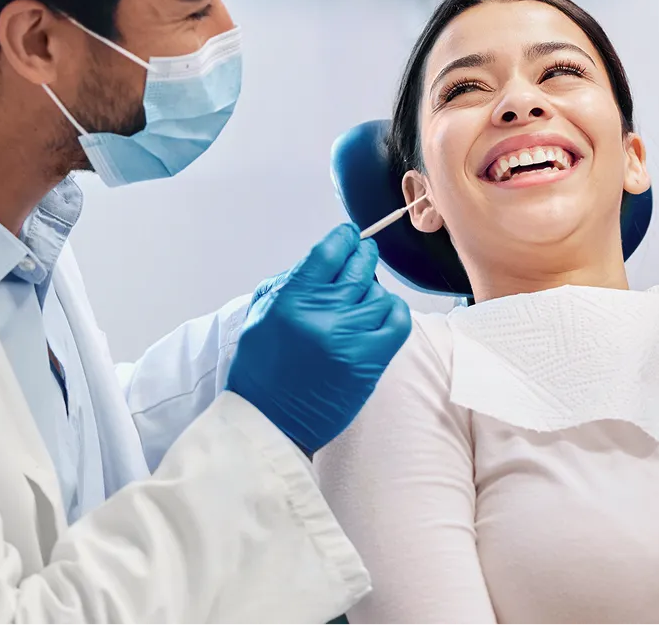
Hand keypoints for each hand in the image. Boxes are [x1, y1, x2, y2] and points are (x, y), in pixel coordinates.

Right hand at [226, 224, 411, 453]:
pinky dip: (393, 312)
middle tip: (362, 256)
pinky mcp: (369, 362)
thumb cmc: (261, 369)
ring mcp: (349, 338)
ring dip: (372, 291)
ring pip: (379, 293)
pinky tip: (381, 314)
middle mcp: (322, 314)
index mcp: (292, 300)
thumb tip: (326, 259)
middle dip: (363, 255)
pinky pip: (398, 321)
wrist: (268, 422)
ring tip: (361, 298)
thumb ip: (290, 283)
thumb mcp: (261, 315)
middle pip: (360, 266)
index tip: (349, 235)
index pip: (330, 250)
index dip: (344, 237)